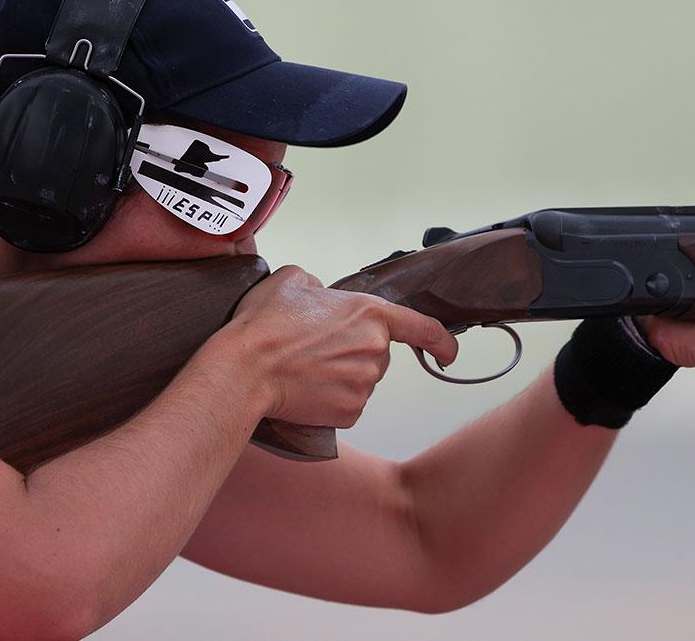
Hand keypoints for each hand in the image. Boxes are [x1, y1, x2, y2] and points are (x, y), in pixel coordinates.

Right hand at [221, 266, 457, 427]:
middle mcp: (376, 351)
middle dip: (352, 353)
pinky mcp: (349, 412)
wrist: (245, 369)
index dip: (442, 342)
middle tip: (314, 349)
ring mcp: (365, 385)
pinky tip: (305, 389)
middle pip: (376, 355)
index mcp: (370, 314)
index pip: (423, 328)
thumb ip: (319, 286)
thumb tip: (320, 297)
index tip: (449, 353)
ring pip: (361, 380)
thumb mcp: (292, 281)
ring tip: (303, 368)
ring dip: (340, 376)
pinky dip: (331, 399)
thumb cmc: (266, 324)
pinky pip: (347, 405)